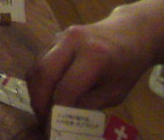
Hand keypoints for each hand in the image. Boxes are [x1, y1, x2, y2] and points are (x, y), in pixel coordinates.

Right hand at [27, 0, 163, 119]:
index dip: (57, 111)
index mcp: (94, 56)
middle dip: (39, 100)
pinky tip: (46, 93)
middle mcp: (72, 42)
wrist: (128, 34)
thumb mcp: (115, 92)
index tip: (53, 129)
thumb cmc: (126, 67)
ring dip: (35, 91)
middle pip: (43, 73)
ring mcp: (60, 37)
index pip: (67, 88)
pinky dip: (39, 80)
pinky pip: (39, 61)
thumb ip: (89, 104)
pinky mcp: (53, 38)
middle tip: (42, 120)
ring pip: (37, 66)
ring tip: (42, 109)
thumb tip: (65, 119)